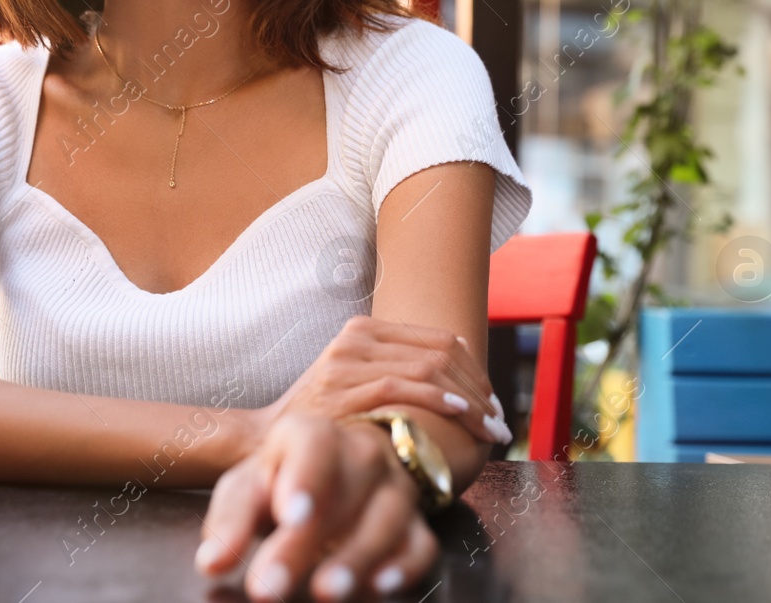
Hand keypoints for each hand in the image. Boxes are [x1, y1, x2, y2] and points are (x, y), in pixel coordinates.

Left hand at [197, 412, 439, 600]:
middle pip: (350, 488)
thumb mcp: (247, 490)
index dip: (305, 479)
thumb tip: (212, 562)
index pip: (316, 446)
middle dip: (310, 541)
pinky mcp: (417, 523)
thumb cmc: (282, 480)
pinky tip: (382, 587)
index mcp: (315, 434)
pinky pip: (421, 543)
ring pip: (389, 516)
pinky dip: (406, 565)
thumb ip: (230, 523)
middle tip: (272, 586)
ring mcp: (396, 488)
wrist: (335, 470)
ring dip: (358, 557)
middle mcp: (364, 454)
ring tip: (326, 593)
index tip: (288, 516)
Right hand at [260, 315, 510, 449]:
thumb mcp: (358, 382)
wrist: (270, 440)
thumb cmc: (324, 419)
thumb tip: (458, 380)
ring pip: (428, 369)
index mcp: (365, 330)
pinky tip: (462, 414)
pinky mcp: (342, 388)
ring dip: (469, 401)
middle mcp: (356, 338)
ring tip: (490, 428)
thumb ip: (398, 371)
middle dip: (479, 390)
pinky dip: (439, 399)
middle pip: (440, 354)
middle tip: (500, 422)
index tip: (493, 403)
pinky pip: (403, 387)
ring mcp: (348, 361)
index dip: (475, 371)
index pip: (439, 341)